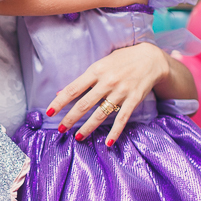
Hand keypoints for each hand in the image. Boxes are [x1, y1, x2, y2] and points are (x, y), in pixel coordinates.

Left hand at [45, 42, 169, 144]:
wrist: (151, 58)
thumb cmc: (122, 60)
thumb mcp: (101, 64)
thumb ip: (83, 79)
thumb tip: (61, 92)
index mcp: (96, 70)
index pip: (73, 89)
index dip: (60, 102)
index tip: (50, 113)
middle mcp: (107, 82)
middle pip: (84, 104)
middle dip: (71, 118)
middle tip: (60, 129)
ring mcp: (121, 91)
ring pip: (101, 114)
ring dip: (88, 127)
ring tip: (78, 137)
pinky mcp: (133, 99)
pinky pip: (122, 118)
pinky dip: (115, 132)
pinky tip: (109, 143)